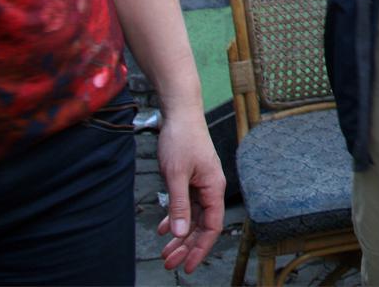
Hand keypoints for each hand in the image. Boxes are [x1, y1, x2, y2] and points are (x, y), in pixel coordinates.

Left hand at [156, 108, 226, 272]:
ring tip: (165, 251)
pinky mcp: (192, 177)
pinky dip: (176, 217)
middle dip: (187, 246)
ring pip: (193, 216)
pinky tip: (165, 228)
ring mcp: (201, 182)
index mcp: (214, 187)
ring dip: (180, 234)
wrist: (180, 112)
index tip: (188, 266)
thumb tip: (182, 233)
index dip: (201, 248)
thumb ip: (179, 204)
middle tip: (169, 263)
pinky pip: (186, 204)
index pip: (212, 226)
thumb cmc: (181, 138)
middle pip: (202, 224)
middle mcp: (211, 187)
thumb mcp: (176, 174)